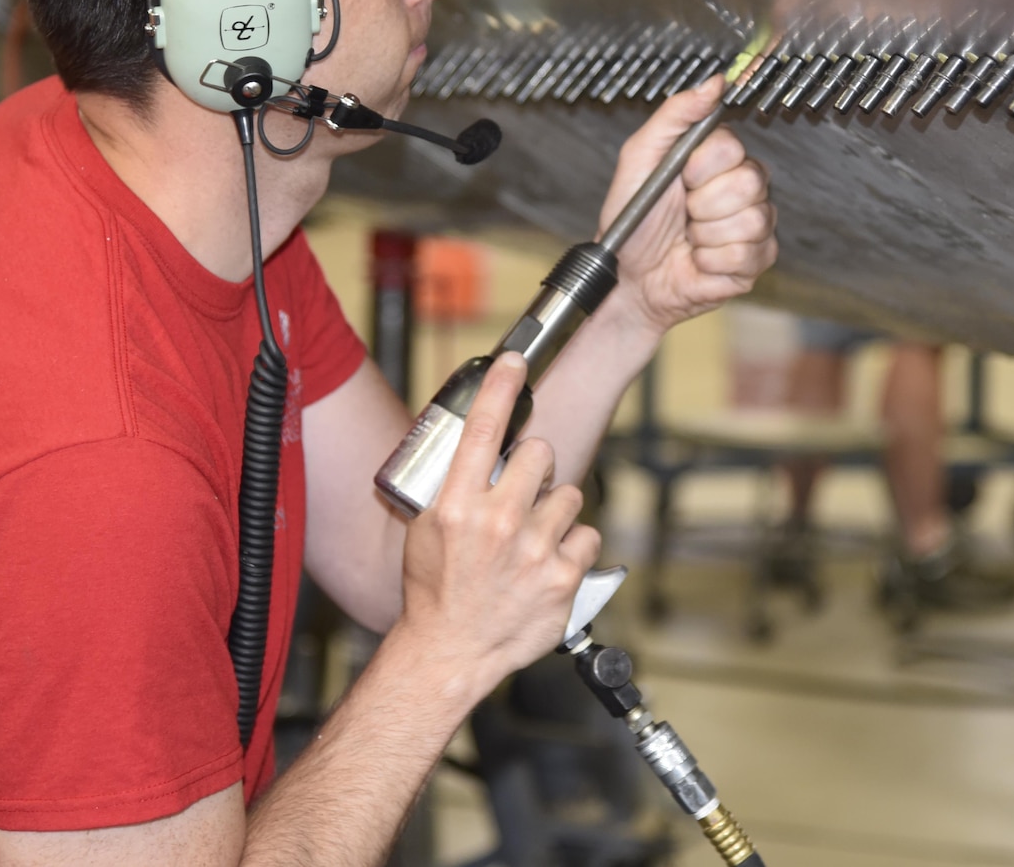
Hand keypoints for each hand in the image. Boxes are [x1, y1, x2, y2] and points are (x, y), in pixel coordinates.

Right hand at [394, 354, 601, 705]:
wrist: (450, 651)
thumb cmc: (435, 591)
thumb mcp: (426, 529)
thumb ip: (454, 486)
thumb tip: (479, 448)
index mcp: (456, 505)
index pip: (482, 429)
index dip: (502, 387)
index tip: (515, 362)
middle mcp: (497, 523)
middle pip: (540, 453)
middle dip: (536, 466)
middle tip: (524, 490)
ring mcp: (533, 551)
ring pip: (571, 494)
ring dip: (557, 509)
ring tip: (535, 536)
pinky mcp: (563, 578)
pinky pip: (588, 534)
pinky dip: (575, 545)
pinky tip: (551, 561)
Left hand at [600, 78, 777, 332]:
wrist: (628, 277)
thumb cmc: (632, 221)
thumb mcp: (640, 157)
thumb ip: (675, 114)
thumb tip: (713, 83)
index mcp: (717, 159)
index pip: (731, 147)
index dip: (700, 167)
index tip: (680, 179)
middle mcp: (743, 187)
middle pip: (748, 182)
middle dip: (702, 204)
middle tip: (683, 213)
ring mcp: (753, 225)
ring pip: (750, 220)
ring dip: (705, 235)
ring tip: (689, 237)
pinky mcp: (755, 260)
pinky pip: (747, 254)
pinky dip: (712, 261)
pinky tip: (699, 259)